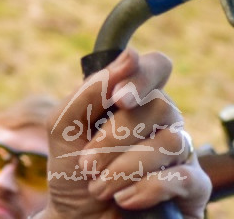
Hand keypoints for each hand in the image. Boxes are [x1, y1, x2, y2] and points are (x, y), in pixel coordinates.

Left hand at [37, 49, 210, 218]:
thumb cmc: (72, 172)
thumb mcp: (63, 128)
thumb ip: (88, 92)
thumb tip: (129, 57)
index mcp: (134, 101)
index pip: (156, 67)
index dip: (143, 74)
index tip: (118, 97)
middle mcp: (162, 122)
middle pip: (160, 106)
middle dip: (115, 136)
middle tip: (87, 163)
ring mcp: (180, 154)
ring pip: (171, 141)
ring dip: (124, 166)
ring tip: (98, 186)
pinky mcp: (193, 188)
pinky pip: (184, 176)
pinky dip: (148, 187)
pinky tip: (125, 198)